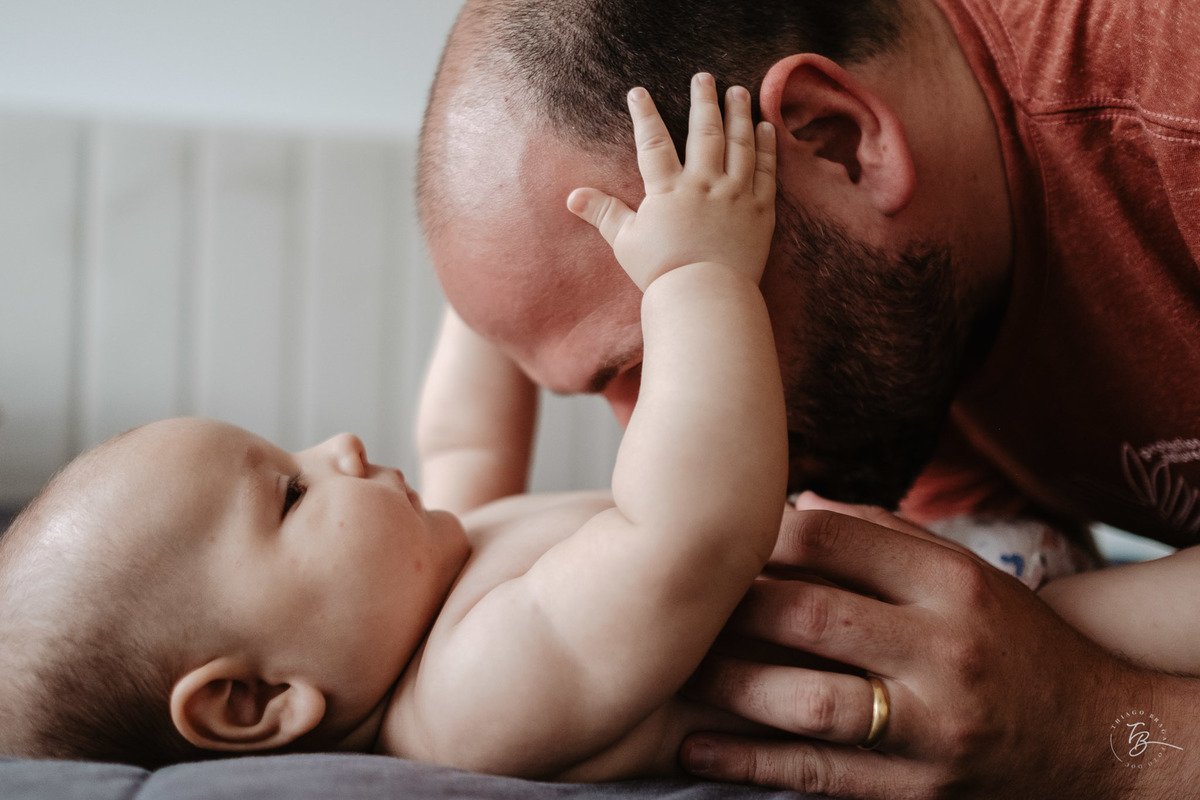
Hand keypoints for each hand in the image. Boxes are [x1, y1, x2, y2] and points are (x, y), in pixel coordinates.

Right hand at [567, 72, 775, 290]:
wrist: (704, 298)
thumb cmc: (661, 273)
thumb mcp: (625, 242)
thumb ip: (603, 213)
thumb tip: (572, 196)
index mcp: (668, 191)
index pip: (653, 142)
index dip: (644, 114)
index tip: (638, 92)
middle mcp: (704, 185)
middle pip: (705, 131)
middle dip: (704, 100)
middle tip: (704, 77)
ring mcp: (736, 195)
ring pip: (740, 144)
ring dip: (739, 114)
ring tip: (738, 92)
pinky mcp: (761, 211)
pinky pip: (766, 171)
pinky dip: (766, 147)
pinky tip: (765, 128)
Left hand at [680, 495, 1149, 799]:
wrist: (1095, 738)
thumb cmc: (1012, 639)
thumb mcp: (965, 572)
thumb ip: (882, 535)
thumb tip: (793, 505)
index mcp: (951, 582)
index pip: (829, 539)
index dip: (757, 536)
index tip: (715, 541)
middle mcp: (943, 650)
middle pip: (809, 617)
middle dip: (730, 610)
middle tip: (676, 606)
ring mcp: (933, 728)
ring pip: (808, 703)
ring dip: (728, 688)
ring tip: (675, 674)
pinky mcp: (918, 791)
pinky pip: (819, 778)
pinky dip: (749, 764)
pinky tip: (696, 750)